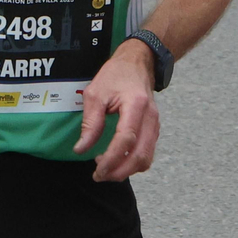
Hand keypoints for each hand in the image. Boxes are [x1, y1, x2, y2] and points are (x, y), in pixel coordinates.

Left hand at [76, 38, 159, 181]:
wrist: (138, 63)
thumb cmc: (117, 74)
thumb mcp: (96, 94)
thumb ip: (90, 123)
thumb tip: (81, 149)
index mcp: (136, 105)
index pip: (126, 139)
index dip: (111, 159)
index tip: (97, 169)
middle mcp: (150, 117)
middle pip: (140, 155)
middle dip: (119, 171)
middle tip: (99, 175)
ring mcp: (155, 124)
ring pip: (147, 158)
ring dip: (127, 170)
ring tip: (106, 168)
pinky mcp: (154, 129)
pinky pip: (148, 153)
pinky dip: (133, 163)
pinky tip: (117, 160)